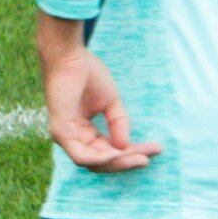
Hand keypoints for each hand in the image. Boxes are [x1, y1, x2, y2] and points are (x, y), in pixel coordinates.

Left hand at [41, 42, 160, 173]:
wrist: (69, 55)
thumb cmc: (86, 73)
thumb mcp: (110, 103)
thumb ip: (118, 124)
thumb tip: (125, 147)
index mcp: (82, 131)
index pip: (109, 151)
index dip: (132, 152)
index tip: (156, 149)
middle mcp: (72, 137)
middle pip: (103, 160)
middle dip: (129, 159)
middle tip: (153, 155)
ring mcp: (64, 136)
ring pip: (94, 162)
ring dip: (120, 161)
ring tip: (142, 157)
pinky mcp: (60, 131)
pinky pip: (81, 156)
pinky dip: (101, 158)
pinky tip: (119, 153)